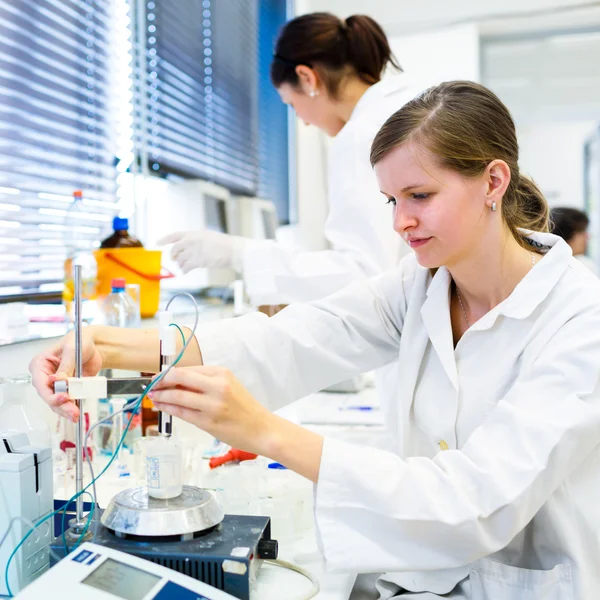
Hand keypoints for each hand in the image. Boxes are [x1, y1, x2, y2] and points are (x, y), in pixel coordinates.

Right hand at [29, 327, 103, 420]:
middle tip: (72, 411)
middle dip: (60, 405)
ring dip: (66, 409)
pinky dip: (73, 407)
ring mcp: (56, 385)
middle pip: (49, 396)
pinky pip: (68, 402)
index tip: (63, 397)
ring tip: (75, 414)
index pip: (40, 383)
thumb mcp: (72, 350)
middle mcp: (46, 376)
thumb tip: (58, 380)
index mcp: (40, 364)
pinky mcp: (68, 389)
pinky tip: (78, 412)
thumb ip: (66, 366)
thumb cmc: (79, 341)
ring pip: (57, 402)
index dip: (50, 394)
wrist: (94, 345)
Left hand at [149, 366, 274, 455]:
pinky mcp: (209, 421)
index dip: (168, 373)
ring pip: (178, 395)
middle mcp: (217, 385)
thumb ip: (205, 382)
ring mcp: (212, 404)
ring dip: (161, 396)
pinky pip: (182, 412)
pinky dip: (169, 408)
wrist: (261, 429)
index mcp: (222, 372)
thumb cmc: (244, 408)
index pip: (187, 369)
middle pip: (179, 377)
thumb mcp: (228, 386)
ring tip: (153, 397)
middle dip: (160, 381)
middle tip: (150, 385)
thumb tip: (176, 381)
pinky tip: (162, 406)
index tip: (158, 376)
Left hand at [158, 230, 246, 272]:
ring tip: (184, 266)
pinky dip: (183, 271)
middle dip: (173, 256)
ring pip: (179, 260)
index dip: (164, 239)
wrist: (232, 250)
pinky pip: (185, 267)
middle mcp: (191, 241)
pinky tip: (185, 271)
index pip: (174, 235)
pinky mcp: (198, 261)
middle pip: (174, 249)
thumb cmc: (223, 244)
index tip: (157, 243)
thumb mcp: (207, 236)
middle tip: (174, 259)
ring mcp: (194, 251)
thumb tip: (187, 247)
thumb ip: (196, 240)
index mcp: (193, 234)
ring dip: (180, 264)